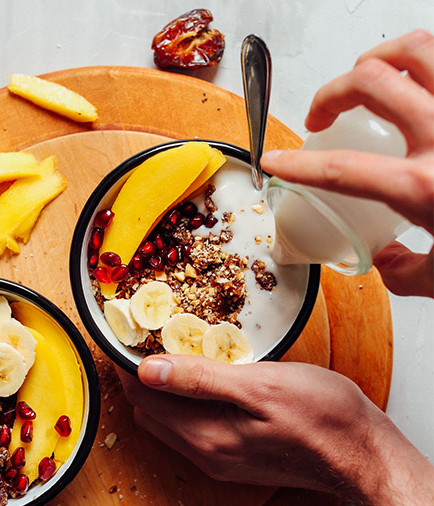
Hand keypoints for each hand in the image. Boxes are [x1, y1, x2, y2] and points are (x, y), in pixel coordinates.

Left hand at [117, 355, 433, 505]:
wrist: (361, 453)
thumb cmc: (322, 416)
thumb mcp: (259, 386)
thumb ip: (200, 379)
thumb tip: (148, 371)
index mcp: (205, 436)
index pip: (144, 400)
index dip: (128, 368)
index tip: (125, 340)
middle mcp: (206, 453)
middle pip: (151, 413)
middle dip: (139, 379)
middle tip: (144, 342)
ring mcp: (220, 458)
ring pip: (169, 421)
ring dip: (161, 390)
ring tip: (169, 354)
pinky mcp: (235, 455)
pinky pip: (192, 427)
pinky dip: (184, 402)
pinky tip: (200, 380)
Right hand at [261, 30, 433, 296]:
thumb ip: (401, 270)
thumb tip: (380, 259)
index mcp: (426, 188)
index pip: (340, 169)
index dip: (297, 164)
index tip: (274, 160)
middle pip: (371, 81)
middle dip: (331, 94)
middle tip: (321, 115)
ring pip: (416, 47)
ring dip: (377, 59)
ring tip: (364, 78)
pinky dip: (424, 58)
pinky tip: (416, 79)